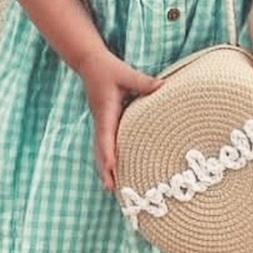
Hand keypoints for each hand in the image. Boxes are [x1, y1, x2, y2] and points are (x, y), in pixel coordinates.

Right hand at [76, 50, 161, 191]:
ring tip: (110, 187)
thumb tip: (163, 87)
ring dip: (104, 166)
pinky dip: (106, 156)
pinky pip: (104, 142)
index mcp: (105, 109)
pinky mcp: (103, 120)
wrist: (89, 63)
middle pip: (100, 148)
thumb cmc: (108, 68)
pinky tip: (112, 168)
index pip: (106, 133)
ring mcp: (100, 121)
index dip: (108, 151)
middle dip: (104, 168)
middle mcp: (101, 119)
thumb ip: (144, 82)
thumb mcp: (126, 73)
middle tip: (110, 189)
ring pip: (100, 148)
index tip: (111, 167)